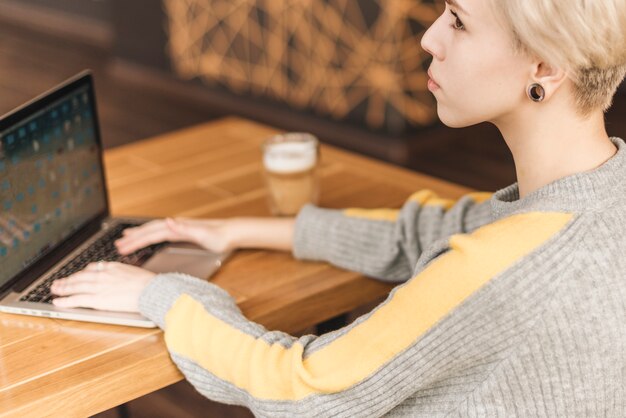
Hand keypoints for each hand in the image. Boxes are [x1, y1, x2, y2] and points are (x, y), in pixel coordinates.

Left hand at [50, 262, 155, 311]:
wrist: (150, 290)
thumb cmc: (148, 284)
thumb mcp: (135, 272)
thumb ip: (125, 274)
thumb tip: (126, 278)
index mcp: (112, 267)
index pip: (93, 268)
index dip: (83, 273)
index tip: (79, 275)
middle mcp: (102, 275)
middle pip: (80, 276)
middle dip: (68, 280)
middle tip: (58, 282)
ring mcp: (98, 287)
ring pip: (74, 286)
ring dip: (62, 288)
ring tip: (54, 290)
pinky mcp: (96, 299)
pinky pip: (76, 299)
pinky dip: (65, 301)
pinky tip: (58, 302)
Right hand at [115, 218, 233, 254]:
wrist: (232, 233)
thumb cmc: (219, 236)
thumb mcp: (202, 233)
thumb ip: (184, 228)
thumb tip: (168, 221)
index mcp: (177, 227)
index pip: (152, 234)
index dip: (136, 240)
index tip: (123, 246)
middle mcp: (176, 225)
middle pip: (149, 231)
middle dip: (133, 238)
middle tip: (117, 245)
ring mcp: (179, 227)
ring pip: (153, 230)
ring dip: (139, 234)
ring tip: (125, 238)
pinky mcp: (183, 232)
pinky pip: (161, 233)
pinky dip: (151, 234)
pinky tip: (148, 237)